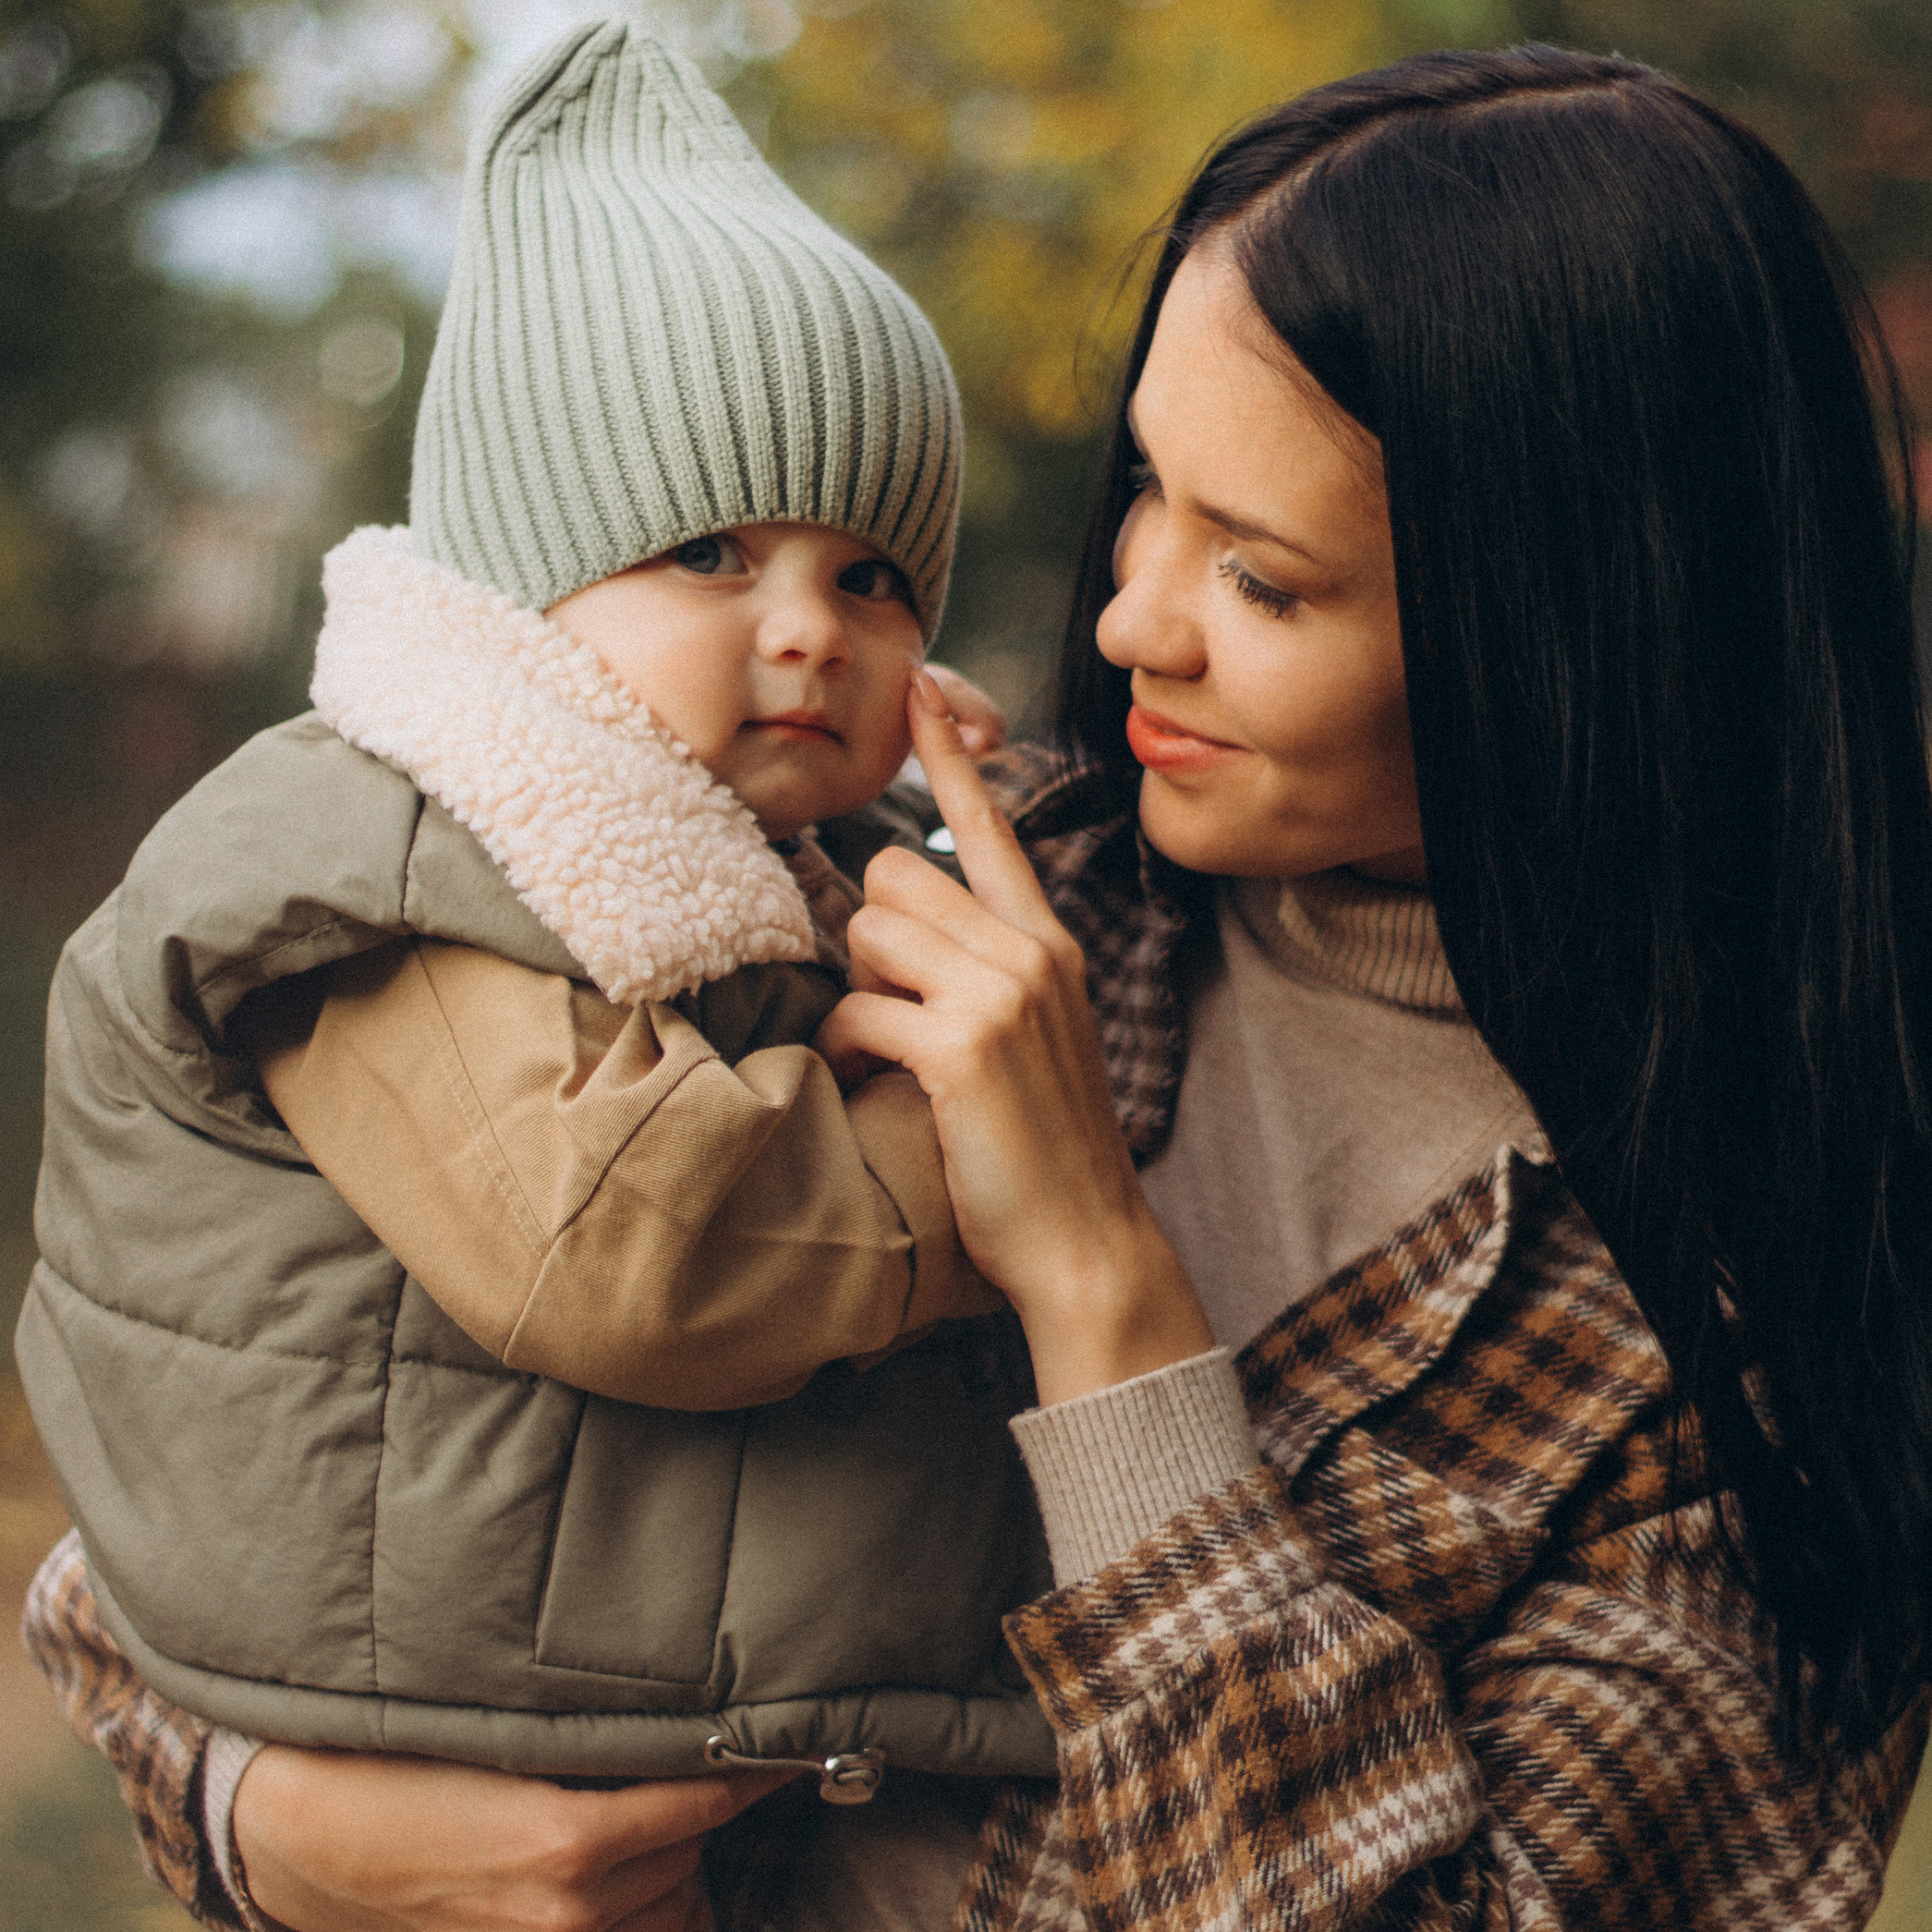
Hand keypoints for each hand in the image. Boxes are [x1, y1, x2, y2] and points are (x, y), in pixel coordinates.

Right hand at [232, 1747, 786, 1931]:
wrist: (296, 1843)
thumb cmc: (392, 1769)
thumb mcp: (501, 1743)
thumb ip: (594, 1753)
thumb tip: (684, 1740)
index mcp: (568, 1839)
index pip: (701, 1802)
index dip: (748, 1773)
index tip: (784, 1754)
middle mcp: (569, 1916)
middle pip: (689, 1856)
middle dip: (689, 1815)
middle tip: (668, 1780)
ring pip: (676, 1916)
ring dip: (674, 1874)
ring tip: (643, 1835)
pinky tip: (646, 1898)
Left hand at [819, 669, 1213, 1405]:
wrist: (1084, 1240)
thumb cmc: (1040, 1150)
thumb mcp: (1029, 1039)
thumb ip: (981, 972)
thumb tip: (894, 927)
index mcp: (1047, 944)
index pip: (990, 826)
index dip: (946, 756)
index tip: (918, 691)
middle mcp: (1030, 953)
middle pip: (896, 876)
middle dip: (870, 940)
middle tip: (893, 1012)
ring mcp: (1000, 996)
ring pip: (870, 936)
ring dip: (858, 997)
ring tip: (890, 1056)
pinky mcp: (962, 1047)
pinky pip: (857, 1010)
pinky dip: (848, 1052)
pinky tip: (874, 1086)